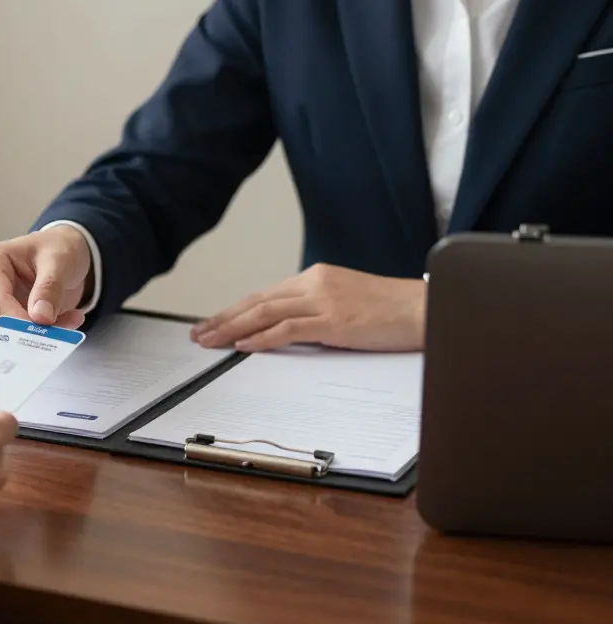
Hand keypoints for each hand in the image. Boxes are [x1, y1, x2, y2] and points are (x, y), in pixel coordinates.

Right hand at [0, 226, 91, 329]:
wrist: (61, 254)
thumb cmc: (56, 249)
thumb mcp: (60, 261)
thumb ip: (50, 287)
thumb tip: (40, 317)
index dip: (18, 321)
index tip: (45, 331)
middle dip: (30, 329)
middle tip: (68, 325)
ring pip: (3, 334)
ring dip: (38, 335)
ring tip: (70, 320)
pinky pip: (12, 338)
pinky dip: (39, 337)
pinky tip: (62, 323)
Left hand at [190, 264, 425, 352]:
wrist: (426, 309)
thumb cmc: (390, 310)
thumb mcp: (345, 303)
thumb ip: (315, 310)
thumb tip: (286, 328)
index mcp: (316, 277)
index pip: (265, 294)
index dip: (234, 310)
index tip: (212, 322)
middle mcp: (315, 283)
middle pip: (257, 301)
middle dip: (223, 318)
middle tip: (198, 333)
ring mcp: (324, 300)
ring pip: (265, 313)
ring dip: (232, 329)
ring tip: (210, 341)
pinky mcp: (334, 321)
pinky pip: (288, 329)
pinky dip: (262, 338)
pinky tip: (243, 346)